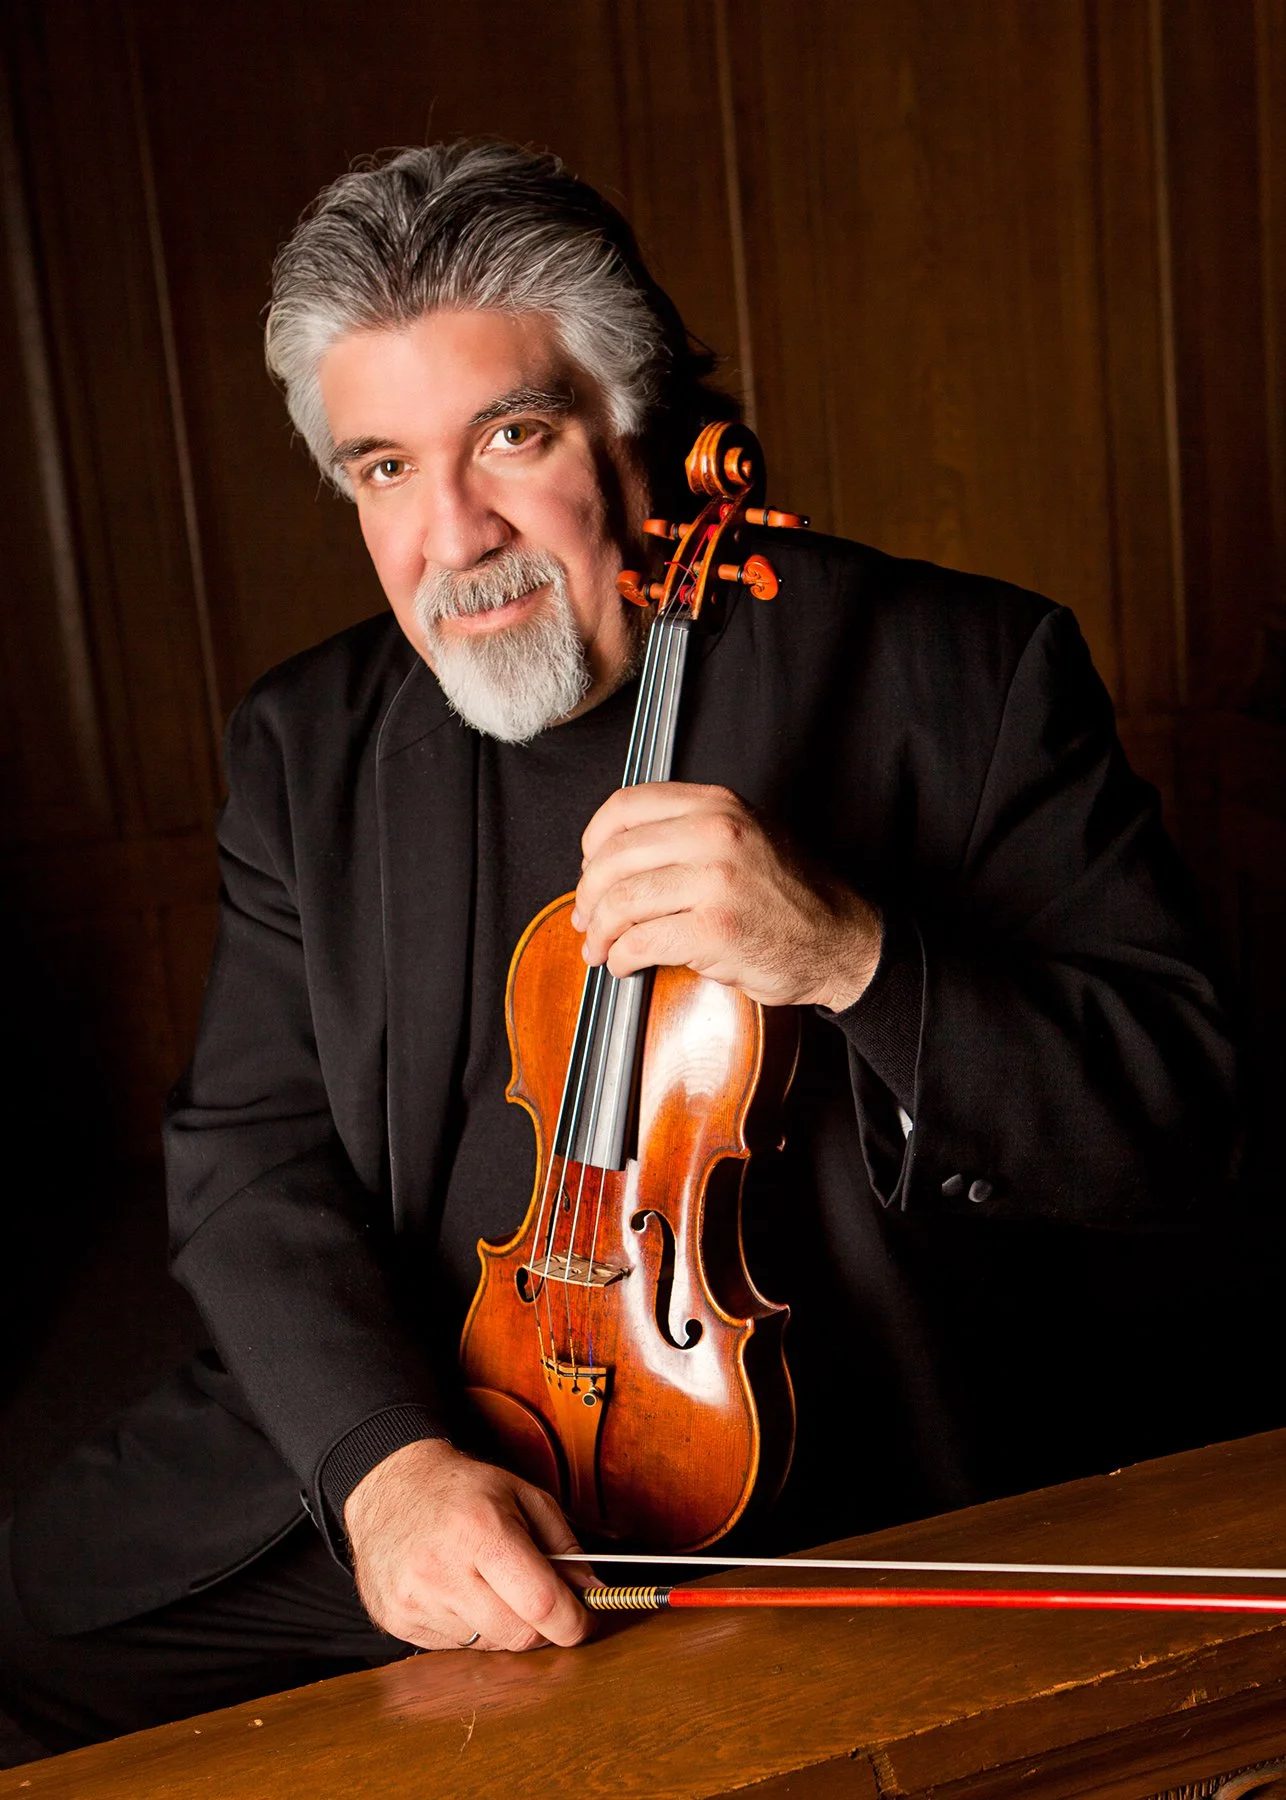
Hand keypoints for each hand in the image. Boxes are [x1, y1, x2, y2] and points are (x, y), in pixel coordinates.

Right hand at [343, 1438, 594, 1651]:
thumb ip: (565, 1544)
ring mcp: (415, 1598)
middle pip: (517, 1634)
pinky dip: (470, 1628)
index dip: (572, 1621)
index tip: (585, 1621)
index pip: (540, 1601)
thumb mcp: (524, 1495)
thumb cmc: (463, 1489)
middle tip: (541, 1602)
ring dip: (502, 1626)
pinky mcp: (397, 1619)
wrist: (390, 1486)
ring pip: (487, 1645)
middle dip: (541, 1626)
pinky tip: (460, 1593)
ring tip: (491, 1586)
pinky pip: (454, 1647)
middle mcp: (443, 1567)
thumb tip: (594, 1592)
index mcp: (481, 1529)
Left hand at [572, 782, 881, 1011]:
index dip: (593, 841)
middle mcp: (715, 833)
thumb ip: (685, 832)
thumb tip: (611, 857)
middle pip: (614, 857)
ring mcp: (716, 882)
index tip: (589, 868)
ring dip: (599, 931)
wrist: (840, 941)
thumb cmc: (788, 896)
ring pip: (622, 901)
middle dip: (588, 895)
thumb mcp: (743, 836)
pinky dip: (621, 957)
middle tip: (584, 918)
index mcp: (716, 805)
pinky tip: (624, 963)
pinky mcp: (714, 931)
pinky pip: (641, 941)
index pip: (625, 807)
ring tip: (599, 948)